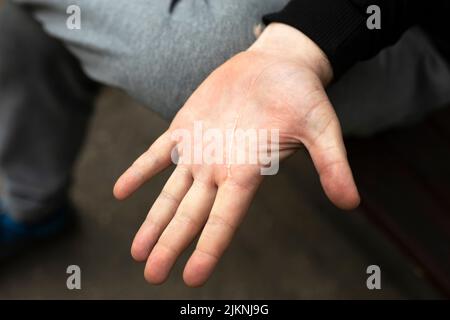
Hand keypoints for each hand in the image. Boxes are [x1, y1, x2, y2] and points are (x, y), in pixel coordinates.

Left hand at [113, 23, 359, 286]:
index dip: (208, 247)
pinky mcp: (186, 127)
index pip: (224, 218)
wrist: (277, 65)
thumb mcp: (322, 128)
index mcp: (247, 171)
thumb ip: (332, 164)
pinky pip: (157, 152)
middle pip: (190, 214)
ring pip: (170, 192)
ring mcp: (200, 150)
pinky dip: (140, 170)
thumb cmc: (302, 96)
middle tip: (152, 275)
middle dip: (170, 244)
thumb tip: (351, 203)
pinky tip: (120, 190)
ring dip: (153, 220)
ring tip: (137, 250)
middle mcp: (220, 168)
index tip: (191, 277)